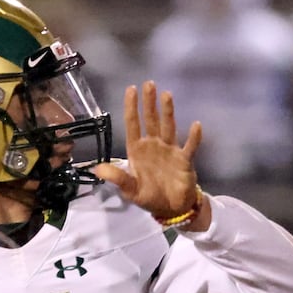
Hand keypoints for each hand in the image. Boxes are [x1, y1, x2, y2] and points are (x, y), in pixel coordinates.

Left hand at [92, 81, 210, 229]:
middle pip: (151, 120)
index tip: (131, 89)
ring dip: (168, 112)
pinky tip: (195, 125)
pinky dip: (193, 137)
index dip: (132, 108)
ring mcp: (170, 150)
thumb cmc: (149, 197)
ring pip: (168, 127)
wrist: (171, 209)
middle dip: (149, 103)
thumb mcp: (130, 190)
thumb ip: (117, 178)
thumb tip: (97, 169)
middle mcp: (153, 145)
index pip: (133, 125)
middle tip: (149, 84)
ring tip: (167, 95)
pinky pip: (189, 146)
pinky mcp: (184, 159)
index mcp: (138, 150)